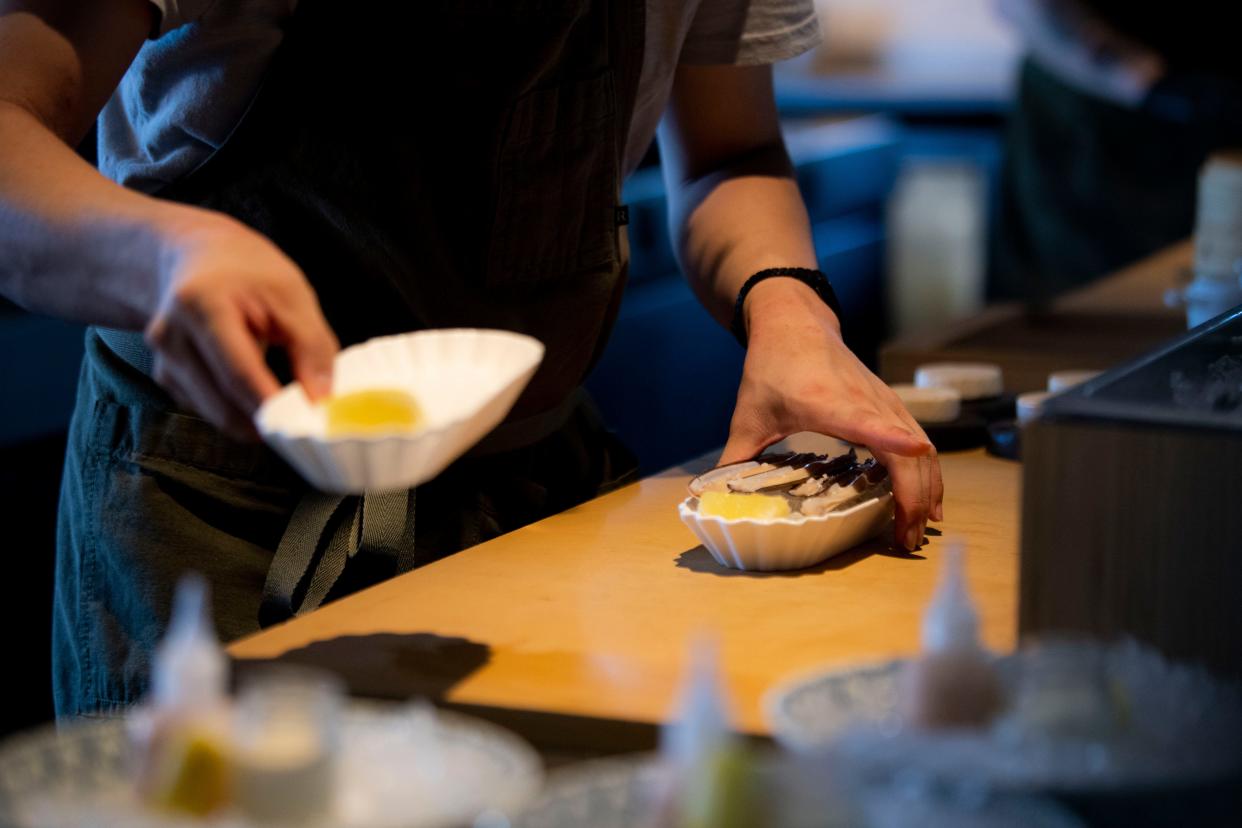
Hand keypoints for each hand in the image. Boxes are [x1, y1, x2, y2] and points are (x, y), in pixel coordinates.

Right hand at [145, 215, 338, 438]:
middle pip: (223, 400)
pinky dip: (236, 410)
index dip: (271, 406)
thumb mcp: (292, 296)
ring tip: (284, 403)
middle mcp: (171, 335)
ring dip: (253, 419)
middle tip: (304, 426)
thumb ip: (311, 349)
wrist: (197, 256)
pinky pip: (208, 409)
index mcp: (201, 304)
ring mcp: (164, 359)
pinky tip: (254, 390)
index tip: (303, 425)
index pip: (238, 371)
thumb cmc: (248, 271)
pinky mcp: (167, 376)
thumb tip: (321, 400)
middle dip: (266, 420)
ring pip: (215, 413)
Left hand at [720, 278, 942, 550]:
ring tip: (918, 530)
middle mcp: (864, 400)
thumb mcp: (747, 414)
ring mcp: (884, 402)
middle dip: (913, 497)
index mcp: (826, 402)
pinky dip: (928, 472)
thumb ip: (734, 457)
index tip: (915, 454)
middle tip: (905, 541)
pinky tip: (927, 500)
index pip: (865, 420)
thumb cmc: (770, 367)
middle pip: (906, 449)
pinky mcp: (892, 405)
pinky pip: (921, 442)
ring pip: (922, 448)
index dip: (891, 438)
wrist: (795, 323)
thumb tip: (711, 498)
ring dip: (926, 490)